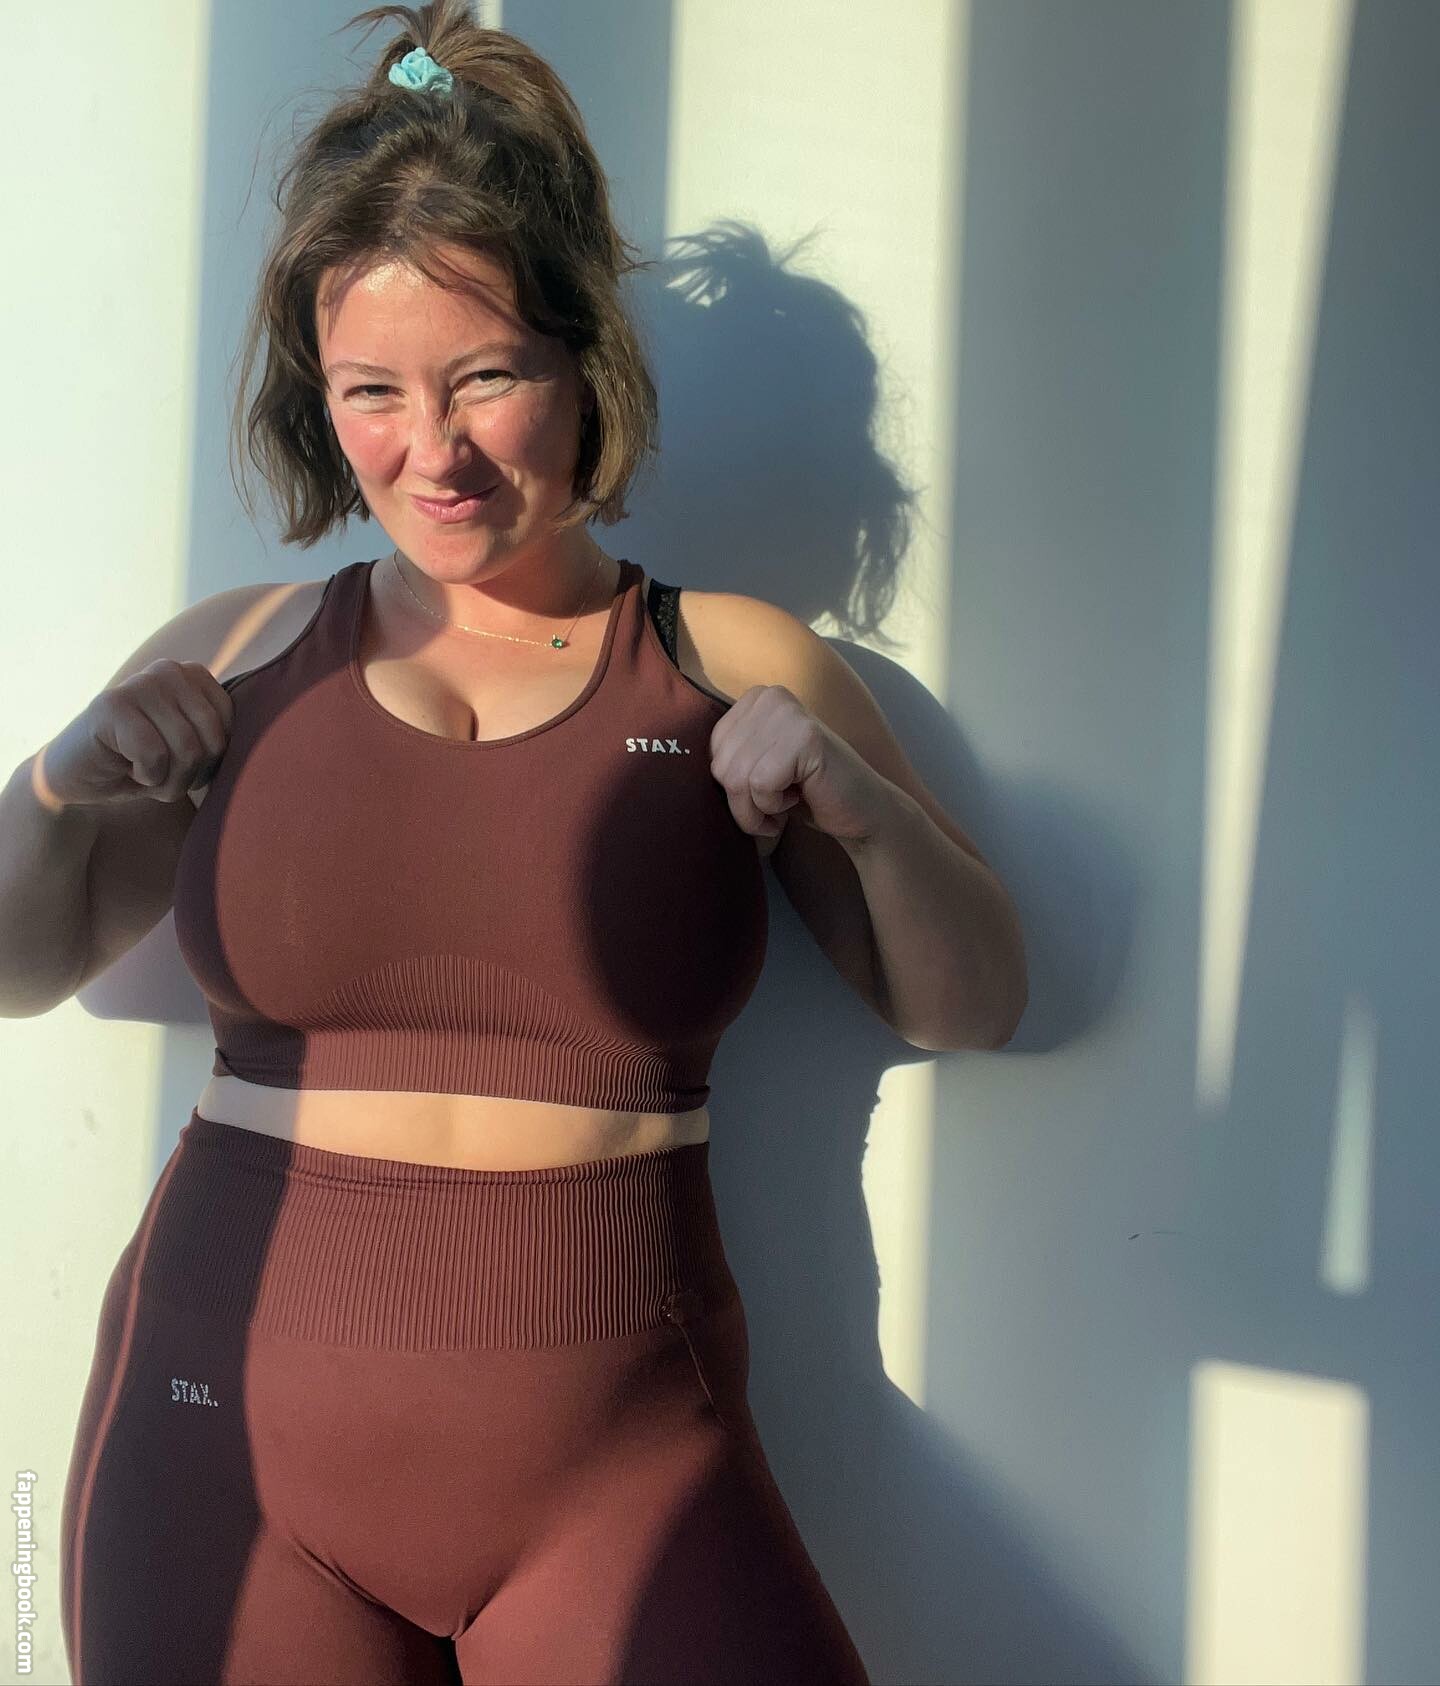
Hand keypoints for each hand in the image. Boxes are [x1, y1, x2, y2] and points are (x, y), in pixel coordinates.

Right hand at [40, 659, 234, 809]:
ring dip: (168, 781)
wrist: (79, 776)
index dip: (212, 760)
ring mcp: (140, 683)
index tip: (185, 764)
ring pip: (186, 749)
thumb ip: (223, 737)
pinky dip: (145, 777)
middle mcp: (170, 670)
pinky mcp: (111, 704)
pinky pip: (154, 754)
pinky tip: (127, 768)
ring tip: (147, 774)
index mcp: (196, 676)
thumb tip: (279, 747)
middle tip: (164, 776)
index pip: (232, 726)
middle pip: (212, 740)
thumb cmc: (143, 764)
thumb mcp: (192, 747)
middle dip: (192, 774)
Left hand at [707, 684, 888, 845]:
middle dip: (744, 803)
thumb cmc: (806, 795)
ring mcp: (788, 713)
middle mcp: (770, 697)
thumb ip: (728, 757)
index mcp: (755, 699)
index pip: (712, 752)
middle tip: (778, 803)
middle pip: (721, 767)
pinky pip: (760, 785)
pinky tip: (801, 797)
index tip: (766, 790)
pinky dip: (775, 807)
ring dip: (759, 809)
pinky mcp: (804, 737)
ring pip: (736, 778)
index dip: (734, 786)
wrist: (861, 813)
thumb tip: (672, 769)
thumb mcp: (757, 766)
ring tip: (788, 802)